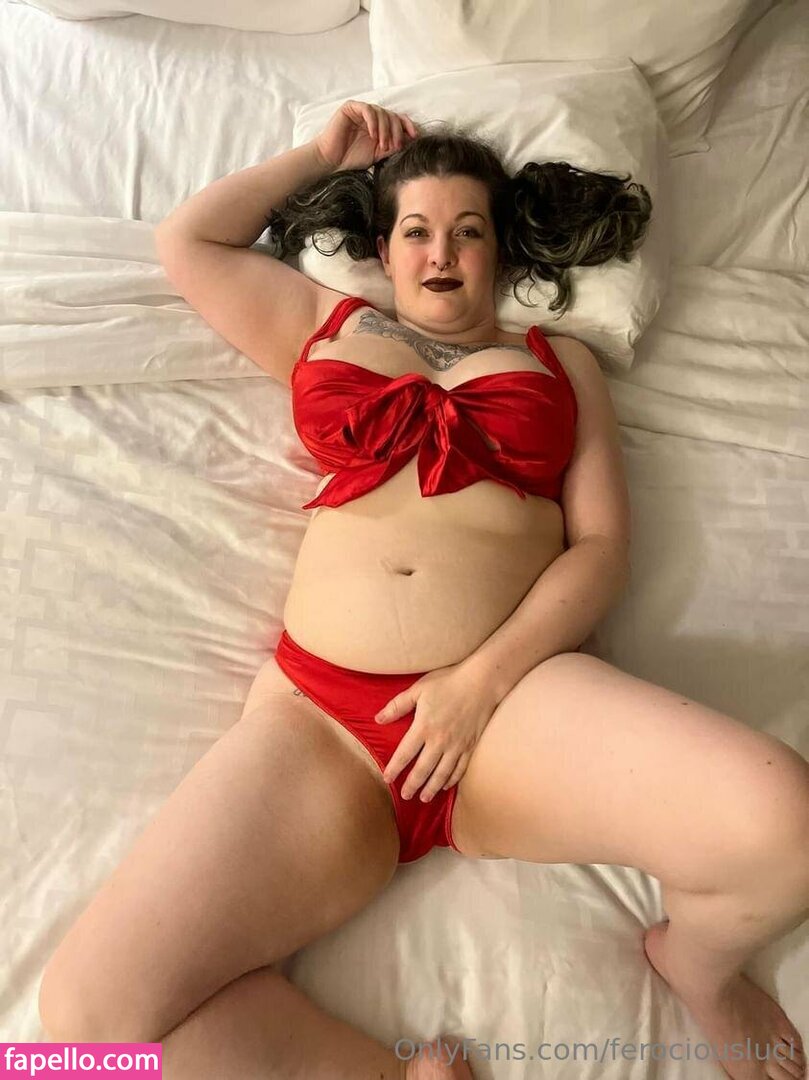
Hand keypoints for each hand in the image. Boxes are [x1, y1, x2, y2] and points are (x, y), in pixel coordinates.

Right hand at [313, 99, 420, 172]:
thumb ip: (392, 146)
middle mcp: (372, 116)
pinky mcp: (350, 108)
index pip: (398, 119)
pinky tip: (372, 135)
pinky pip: (367, 110)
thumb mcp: (378, 154)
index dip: (407, 125)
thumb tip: (411, 141)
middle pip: (392, 115)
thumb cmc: (352, 158)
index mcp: (379, 125)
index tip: (414, 136)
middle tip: (395, 145)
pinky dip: (373, 122)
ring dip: (385, 129)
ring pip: (381, 112)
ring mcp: (361, 111)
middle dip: (396, 131)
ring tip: (382, 144)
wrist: (331, 161)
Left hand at [374, 661, 499, 802]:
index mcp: (423, 727)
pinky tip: (446, 786)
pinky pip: (460, 768)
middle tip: (405, 796)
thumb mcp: (418, 689)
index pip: (404, 754)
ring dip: (431, 788)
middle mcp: (439, 740)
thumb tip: (378, 719)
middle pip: (422, 769)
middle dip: (412, 785)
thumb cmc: (448, 682)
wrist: (482, 682)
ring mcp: (456, 745)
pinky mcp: (470, 745)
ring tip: (423, 798)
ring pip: (441, 773)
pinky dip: (452, 779)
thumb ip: (397, 705)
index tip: (387, 779)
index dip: (394, 768)